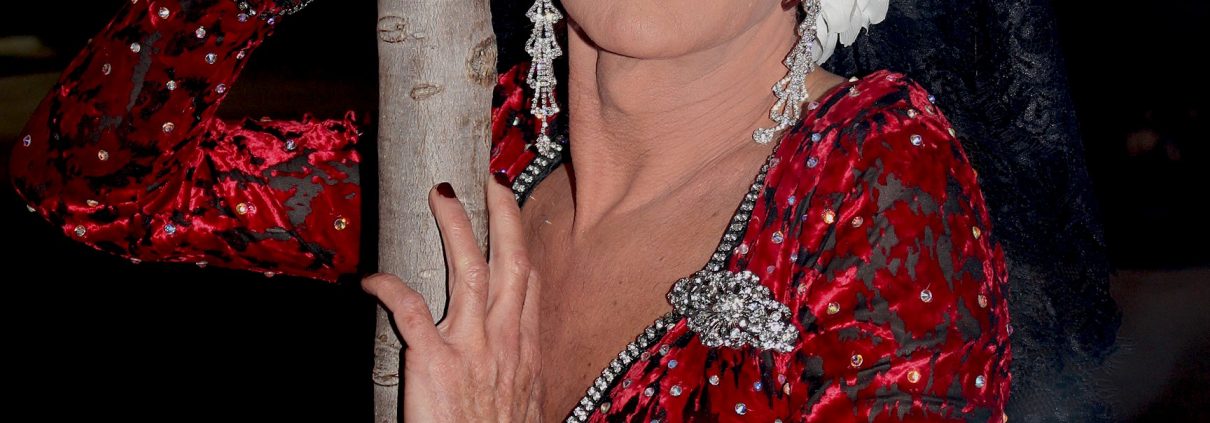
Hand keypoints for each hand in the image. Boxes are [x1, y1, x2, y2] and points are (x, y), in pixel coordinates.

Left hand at [363, 175, 541, 421]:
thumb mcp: (524, 401)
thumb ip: (516, 370)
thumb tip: (509, 357)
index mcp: (524, 348)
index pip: (528, 281)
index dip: (521, 240)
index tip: (510, 212)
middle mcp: (504, 339)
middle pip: (511, 261)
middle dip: (502, 215)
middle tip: (487, 180)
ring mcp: (472, 348)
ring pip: (469, 270)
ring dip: (456, 226)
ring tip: (442, 193)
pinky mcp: (434, 362)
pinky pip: (411, 311)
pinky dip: (390, 288)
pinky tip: (372, 279)